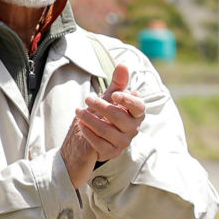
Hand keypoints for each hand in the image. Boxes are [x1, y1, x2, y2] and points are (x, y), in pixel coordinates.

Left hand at [60, 64, 144, 188]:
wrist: (87, 139)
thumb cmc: (101, 115)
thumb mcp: (108, 97)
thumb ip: (117, 83)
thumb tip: (123, 65)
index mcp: (135, 114)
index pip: (139, 108)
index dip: (128, 101)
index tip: (114, 94)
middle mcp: (133, 129)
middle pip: (120, 118)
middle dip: (102, 107)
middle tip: (88, 99)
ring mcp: (123, 142)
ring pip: (108, 131)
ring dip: (91, 120)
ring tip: (78, 111)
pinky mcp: (112, 153)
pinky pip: (101, 144)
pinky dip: (89, 134)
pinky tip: (81, 126)